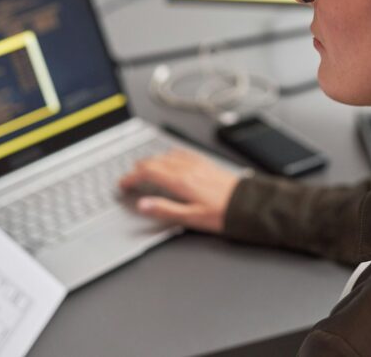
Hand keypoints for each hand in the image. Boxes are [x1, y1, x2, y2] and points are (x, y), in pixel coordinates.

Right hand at [118, 149, 241, 233]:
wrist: (248, 204)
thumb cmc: (222, 213)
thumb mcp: (190, 218)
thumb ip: (164, 210)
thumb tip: (142, 205)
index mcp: (180, 180)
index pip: (148, 172)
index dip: (131, 177)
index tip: (123, 183)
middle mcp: (187, 168)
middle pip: (154, 161)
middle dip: (138, 168)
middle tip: (130, 178)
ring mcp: (197, 163)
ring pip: (167, 155)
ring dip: (152, 161)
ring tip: (145, 170)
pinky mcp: (205, 162)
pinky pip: (182, 153)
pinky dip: (168, 155)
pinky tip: (170, 160)